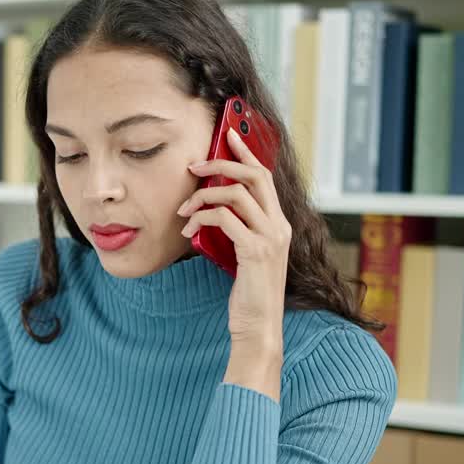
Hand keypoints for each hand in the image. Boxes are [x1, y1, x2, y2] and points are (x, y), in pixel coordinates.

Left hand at [178, 128, 288, 398]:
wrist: (258, 328)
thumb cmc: (247, 294)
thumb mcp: (242, 255)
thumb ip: (235, 230)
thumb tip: (210, 209)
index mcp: (278, 223)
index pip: (264, 176)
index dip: (247, 151)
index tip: (227, 134)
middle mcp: (279, 225)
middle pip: (255, 175)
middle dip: (221, 163)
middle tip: (193, 165)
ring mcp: (270, 238)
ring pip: (237, 193)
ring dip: (203, 195)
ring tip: (183, 210)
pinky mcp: (255, 252)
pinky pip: (225, 219)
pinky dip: (202, 218)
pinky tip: (188, 231)